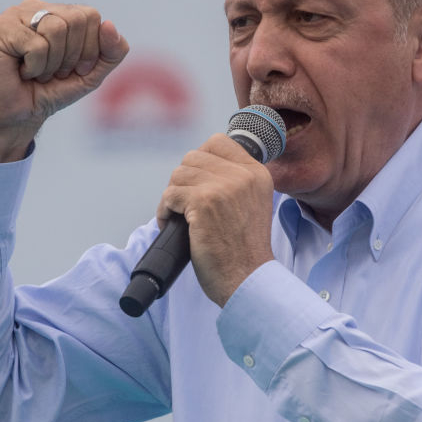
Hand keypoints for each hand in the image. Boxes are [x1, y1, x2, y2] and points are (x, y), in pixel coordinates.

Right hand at [0, 0, 128, 165]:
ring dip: (52, 64)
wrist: (17, 116)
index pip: (90, 15)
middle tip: (54, 73)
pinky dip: (35, 68)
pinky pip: (35, 45)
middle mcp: (36, 7)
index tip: (74, 69)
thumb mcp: (91, 73)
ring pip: (56, 29)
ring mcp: (15, 15)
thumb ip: (111, 52)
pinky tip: (22, 72)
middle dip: (72, 56)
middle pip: (76, 19)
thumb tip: (110, 24)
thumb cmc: (51, 91)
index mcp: (58, 12)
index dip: (89, 49)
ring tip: (37, 73)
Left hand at [157, 134, 275, 306]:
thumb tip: (200, 168)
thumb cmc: (244, 251)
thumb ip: (236, 183)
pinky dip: (165, 211)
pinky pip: (170, 194)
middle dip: (183, 181)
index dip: (201, 159)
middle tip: (185, 204)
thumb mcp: (253, 205)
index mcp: (257, 174)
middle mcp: (243, 175)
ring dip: (172, 197)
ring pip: (179, 174)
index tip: (197, 183)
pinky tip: (172, 224)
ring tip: (178, 217)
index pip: (219, 142)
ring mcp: (223, 187)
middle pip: (194, 157)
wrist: (248, 279)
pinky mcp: (204, 202)